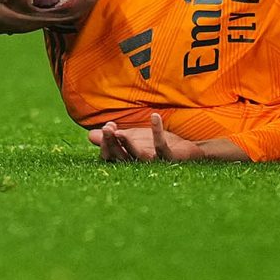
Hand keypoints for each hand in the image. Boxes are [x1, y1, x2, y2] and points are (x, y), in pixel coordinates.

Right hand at [89, 113, 207, 161]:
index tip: (105, 127)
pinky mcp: (171, 157)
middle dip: (112, 143)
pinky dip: (157, 131)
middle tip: (107, 128)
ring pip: (139, 156)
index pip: (111, 156)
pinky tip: (154, 116)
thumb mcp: (133, 138)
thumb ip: (114, 137)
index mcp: (129, 158)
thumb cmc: (157, 145)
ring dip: (129, 144)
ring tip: (120, 131)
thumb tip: (90, 135)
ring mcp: (156, 162)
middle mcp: (140, 164)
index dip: (106, 143)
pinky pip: (162, 146)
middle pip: (121, 158)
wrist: (188, 149)